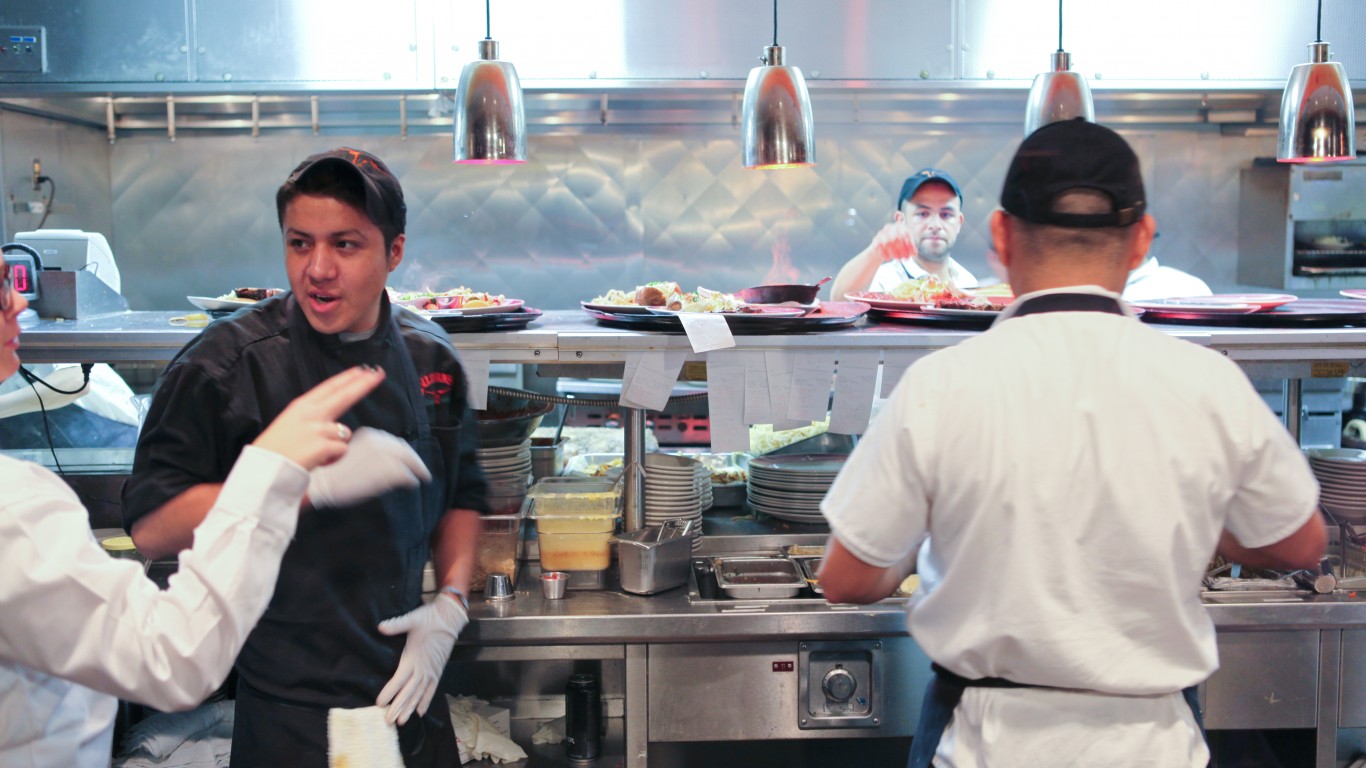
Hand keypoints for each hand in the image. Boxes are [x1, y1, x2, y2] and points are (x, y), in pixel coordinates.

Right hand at [252, 366, 384, 470]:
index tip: (361, 370)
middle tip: (378, 374)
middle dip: (363, 384)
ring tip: (315, 453)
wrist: (262, 469)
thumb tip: (333, 424)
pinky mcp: (323, 445)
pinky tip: (318, 461)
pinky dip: (334, 458)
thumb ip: (310, 418)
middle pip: (344, 395)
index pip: (329, 387)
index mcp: (301, 406)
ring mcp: (318, 428)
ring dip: (336, 444)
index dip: (347, 378)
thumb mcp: (289, 423)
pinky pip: (341, 450)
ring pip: (344, 432)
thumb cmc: (274, 449)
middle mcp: (311, 413)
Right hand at [306, 427, 431, 508]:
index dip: (401, 451)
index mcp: (369, 434)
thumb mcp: (349, 451)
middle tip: (420, 468)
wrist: (324, 482)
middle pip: (404, 448)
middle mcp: (379, 441)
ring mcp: (386, 455)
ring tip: (423, 477)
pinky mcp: (389, 470)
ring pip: (409, 460)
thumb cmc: (330, 471)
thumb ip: (367, 451)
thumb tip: (381, 461)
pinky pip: (407, 475)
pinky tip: (414, 484)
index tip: (407, 459)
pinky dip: (412, 479)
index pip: (392, 441)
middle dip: (413, 459)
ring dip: (418, 469)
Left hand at [376, 593, 468, 723]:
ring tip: (402, 722)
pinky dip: (426, 702)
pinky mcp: (438, 671)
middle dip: (399, 707)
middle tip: (389, 721)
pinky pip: (431, 690)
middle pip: (409, 692)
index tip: (380, 703)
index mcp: (414, 658)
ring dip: (411, 708)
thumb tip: (381, 626)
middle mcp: (423, 668)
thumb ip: (397, 625)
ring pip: (420, 694)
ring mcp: (431, 672)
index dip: (390, 691)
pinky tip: (420, 712)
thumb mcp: (412, 619)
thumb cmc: (429, 619)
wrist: (450, 619)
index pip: (399, 679)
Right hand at [869, 211, 917, 263]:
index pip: (906, 234)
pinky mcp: (876, 239)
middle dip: (903, 250)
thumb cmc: (897, 246)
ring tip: (898, 259)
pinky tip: (888, 258)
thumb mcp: (907, 246)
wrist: (882, 247)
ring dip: (894, 252)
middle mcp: (890, 227)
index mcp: (900, 226)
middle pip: (897, 238)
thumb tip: (914, 253)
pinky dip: (884, 254)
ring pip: (888, 242)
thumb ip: (912, 249)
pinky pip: (880, 247)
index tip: (913, 253)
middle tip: (906, 258)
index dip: (910, 244)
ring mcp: (882, 233)